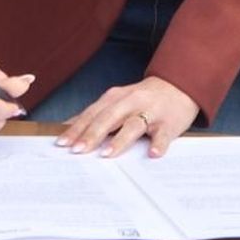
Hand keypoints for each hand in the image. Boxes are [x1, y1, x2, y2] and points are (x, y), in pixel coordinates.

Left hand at [55, 76, 198, 158]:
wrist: (178, 85)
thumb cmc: (143, 98)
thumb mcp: (118, 101)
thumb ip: (98, 113)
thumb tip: (70, 127)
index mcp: (115, 97)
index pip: (92, 113)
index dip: (77, 128)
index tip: (62, 143)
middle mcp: (131, 102)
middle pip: (108, 118)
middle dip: (92, 134)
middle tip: (77, 150)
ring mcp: (151, 112)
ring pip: (133, 125)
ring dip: (120, 140)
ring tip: (107, 154)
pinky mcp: (169, 123)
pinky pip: (163, 135)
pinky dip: (158, 144)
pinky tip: (152, 154)